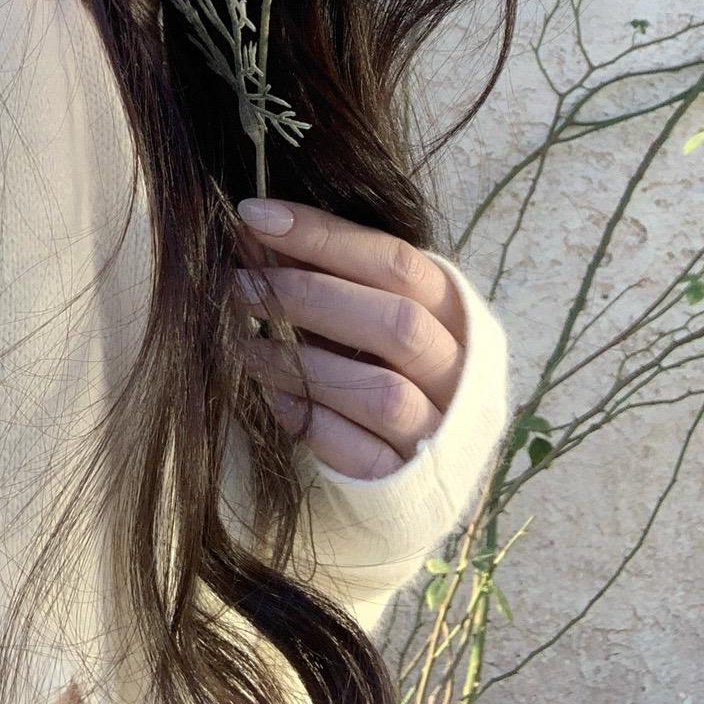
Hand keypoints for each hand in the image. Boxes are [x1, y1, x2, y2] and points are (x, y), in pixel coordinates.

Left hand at [232, 201, 467, 478]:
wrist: (419, 477)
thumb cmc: (386, 371)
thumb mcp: (371, 317)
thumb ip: (330, 277)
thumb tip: (255, 228)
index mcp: (460, 317)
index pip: (398, 262)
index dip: (325, 234)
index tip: (254, 215)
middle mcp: (463, 375)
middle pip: (398, 324)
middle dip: (310, 296)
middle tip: (240, 282)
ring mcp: (444, 436)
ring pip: (381, 392)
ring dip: (302, 363)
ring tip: (244, 345)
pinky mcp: (411, 488)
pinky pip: (360, 453)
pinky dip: (312, 421)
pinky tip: (274, 399)